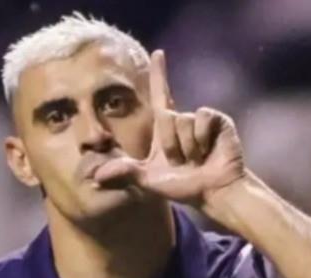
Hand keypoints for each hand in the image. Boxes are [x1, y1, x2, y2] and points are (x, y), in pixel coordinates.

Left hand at [93, 49, 245, 208]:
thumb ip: (122, 173)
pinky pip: (201, 118)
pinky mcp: (217, 120)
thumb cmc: (182, 187)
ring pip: (182, 121)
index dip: (159, 74)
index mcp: (164, 130)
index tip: (158, 53)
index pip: (159, 95)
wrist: (211, 192)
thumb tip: (93, 176)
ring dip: (186, 147)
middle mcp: (181, 121)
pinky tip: (207, 152)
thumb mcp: (147, 180)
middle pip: (165, 117)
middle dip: (169, 145)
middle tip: (180, 163)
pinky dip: (200, 140)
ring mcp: (200, 120)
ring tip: (195, 160)